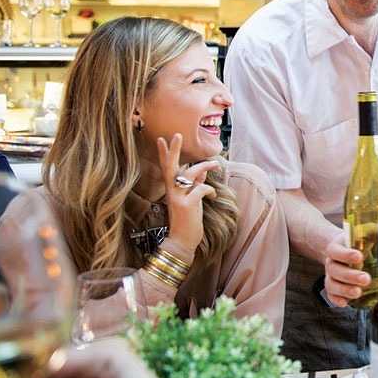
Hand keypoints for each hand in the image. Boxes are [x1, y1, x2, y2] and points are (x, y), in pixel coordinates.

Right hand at [157, 134, 217, 250]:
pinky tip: (213, 195)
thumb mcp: (192, 200)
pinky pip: (200, 189)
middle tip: (176, 135)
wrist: (183, 242)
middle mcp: (171, 192)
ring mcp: (177, 198)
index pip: (166, 168)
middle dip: (173, 150)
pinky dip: (209, 189)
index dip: (165, 154)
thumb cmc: (188, 221)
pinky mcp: (186, 205)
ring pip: (188, 174)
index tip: (162, 139)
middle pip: (170, 167)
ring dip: (203, 166)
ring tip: (214, 164)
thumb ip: (196, 185)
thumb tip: (203, 171)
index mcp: (172, 190)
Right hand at [323, 235, 368, 307]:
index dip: (346, 255)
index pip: (337, 251)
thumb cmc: (354, 241)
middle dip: (350, 276)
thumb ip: (372, 231)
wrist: (339, 247)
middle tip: (365, 279)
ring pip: (332, 284)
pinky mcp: (332, 286)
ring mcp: (330, 275)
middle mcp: (331, 262)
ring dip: (344, 290)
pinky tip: (345, 303)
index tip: (359, 256)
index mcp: (336, 247)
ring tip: (358, 293)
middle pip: (335, 270)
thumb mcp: (361, 232)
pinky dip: (336, 300)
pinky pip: (331, 294)